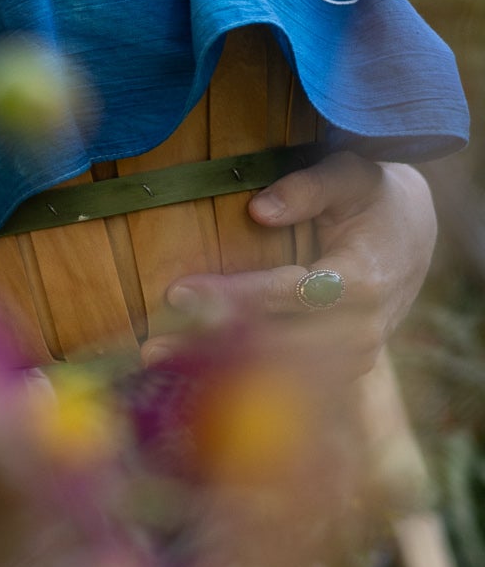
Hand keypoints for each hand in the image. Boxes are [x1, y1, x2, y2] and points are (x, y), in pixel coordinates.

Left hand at [144, 154, 436, 381]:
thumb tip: (258, 209)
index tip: (178, 292)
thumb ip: (306, 188)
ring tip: (163, 373)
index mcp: (361, 279)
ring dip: (220, 377)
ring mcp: (357, 356)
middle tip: (153, 348)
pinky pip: (291, 390)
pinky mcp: (346, 372)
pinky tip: (193, 389)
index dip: (232, 296)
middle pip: (279, 346)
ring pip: (281, 377)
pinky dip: (242, 391)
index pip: (287, 293)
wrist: (413, 239)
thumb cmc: (370, 200)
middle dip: (213, 348)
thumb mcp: (348, 176)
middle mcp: (361, 328)